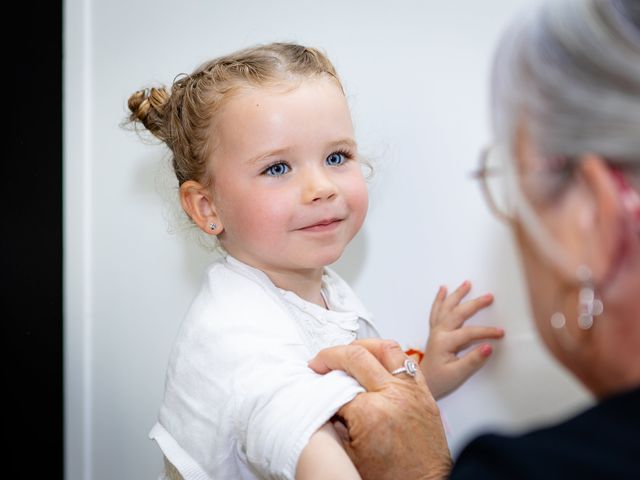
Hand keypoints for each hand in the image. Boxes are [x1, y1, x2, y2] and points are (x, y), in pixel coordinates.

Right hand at [309, 339, 451, 479]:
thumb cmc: (391, 479)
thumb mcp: (348, 455)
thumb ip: (333, 423)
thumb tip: (323, 400)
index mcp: (370, 413)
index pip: (335, 386)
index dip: (319, 386)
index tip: (312, 385)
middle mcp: (392, 395)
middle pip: (356, 356)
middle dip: (331, 355)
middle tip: (319, 362)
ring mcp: (411, 391)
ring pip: (385, 348)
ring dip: (363, 346)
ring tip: (348, 353)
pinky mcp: (425, 394)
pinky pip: (407, 362)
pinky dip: (388, 357)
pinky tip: (376, 363)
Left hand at [423, 280, 503, 398]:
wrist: (422, 382)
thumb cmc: (439, 380)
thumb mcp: (458, 374)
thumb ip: (473, 360)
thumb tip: (488, 347)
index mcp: (444, 342)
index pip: (469, 332)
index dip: (486, 332)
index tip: (500, 333)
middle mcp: (439, 332)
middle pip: (458, 313)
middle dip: (474, 304)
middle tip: (489, 297)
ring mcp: (436, 330)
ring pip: (446, 308)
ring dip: (457, 295)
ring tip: (466, 283)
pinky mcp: (435, 331)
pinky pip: (436, 311)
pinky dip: (440, 299)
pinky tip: (443, 289)